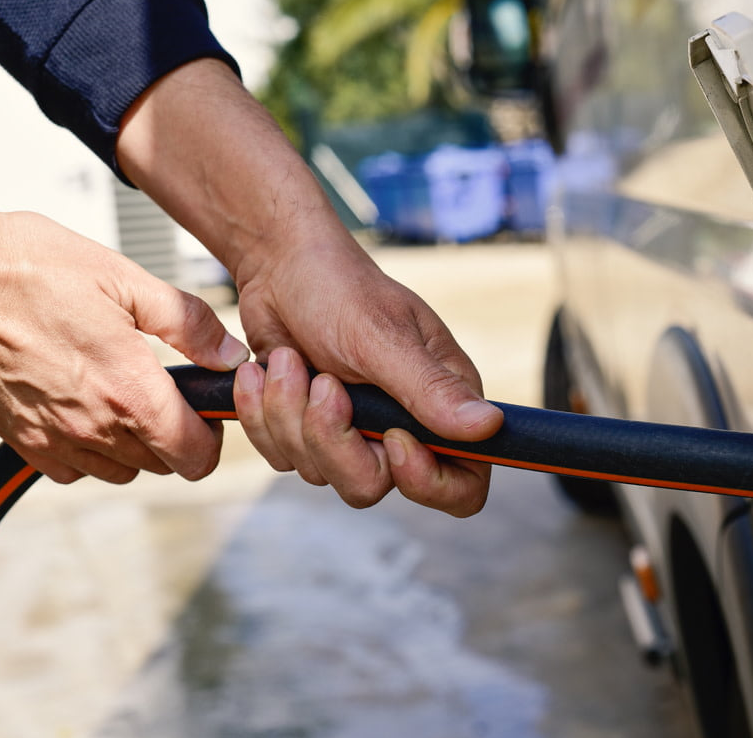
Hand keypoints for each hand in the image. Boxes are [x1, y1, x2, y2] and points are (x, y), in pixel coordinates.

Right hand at [0, 196, 249, 483]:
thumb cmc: (28, 266)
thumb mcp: (125, 279)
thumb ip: (188, 322)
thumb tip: (229, 353)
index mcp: (129, 391)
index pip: (195, 456)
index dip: (212, 437)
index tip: (207, 409)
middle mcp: (92, 427)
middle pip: (162, 464)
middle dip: (177, 435)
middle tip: (168, 390)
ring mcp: (52, 439)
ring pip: (120, 470)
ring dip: (135, 444)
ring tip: (125, 392)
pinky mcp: (19, 440)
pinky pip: (73, 469)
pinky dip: (89, 449)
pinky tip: (86, 404)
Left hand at [230, 227, 502, 516]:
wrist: (279, 267)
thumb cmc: (340, 289)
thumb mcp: (384, 337)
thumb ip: (431, 390)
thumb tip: (489, 427)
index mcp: (443, 404)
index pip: (463, 485)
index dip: (427, 482)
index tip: (389, 439)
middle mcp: (403, 427)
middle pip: (373, 485)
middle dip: (331, 438)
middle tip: (322, 381)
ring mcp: (353, 433)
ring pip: (319, 473)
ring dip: (290, 414)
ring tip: (288, 360)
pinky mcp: (308, 432)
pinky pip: (282, 457)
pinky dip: (263, 415)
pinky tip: (265, 370)